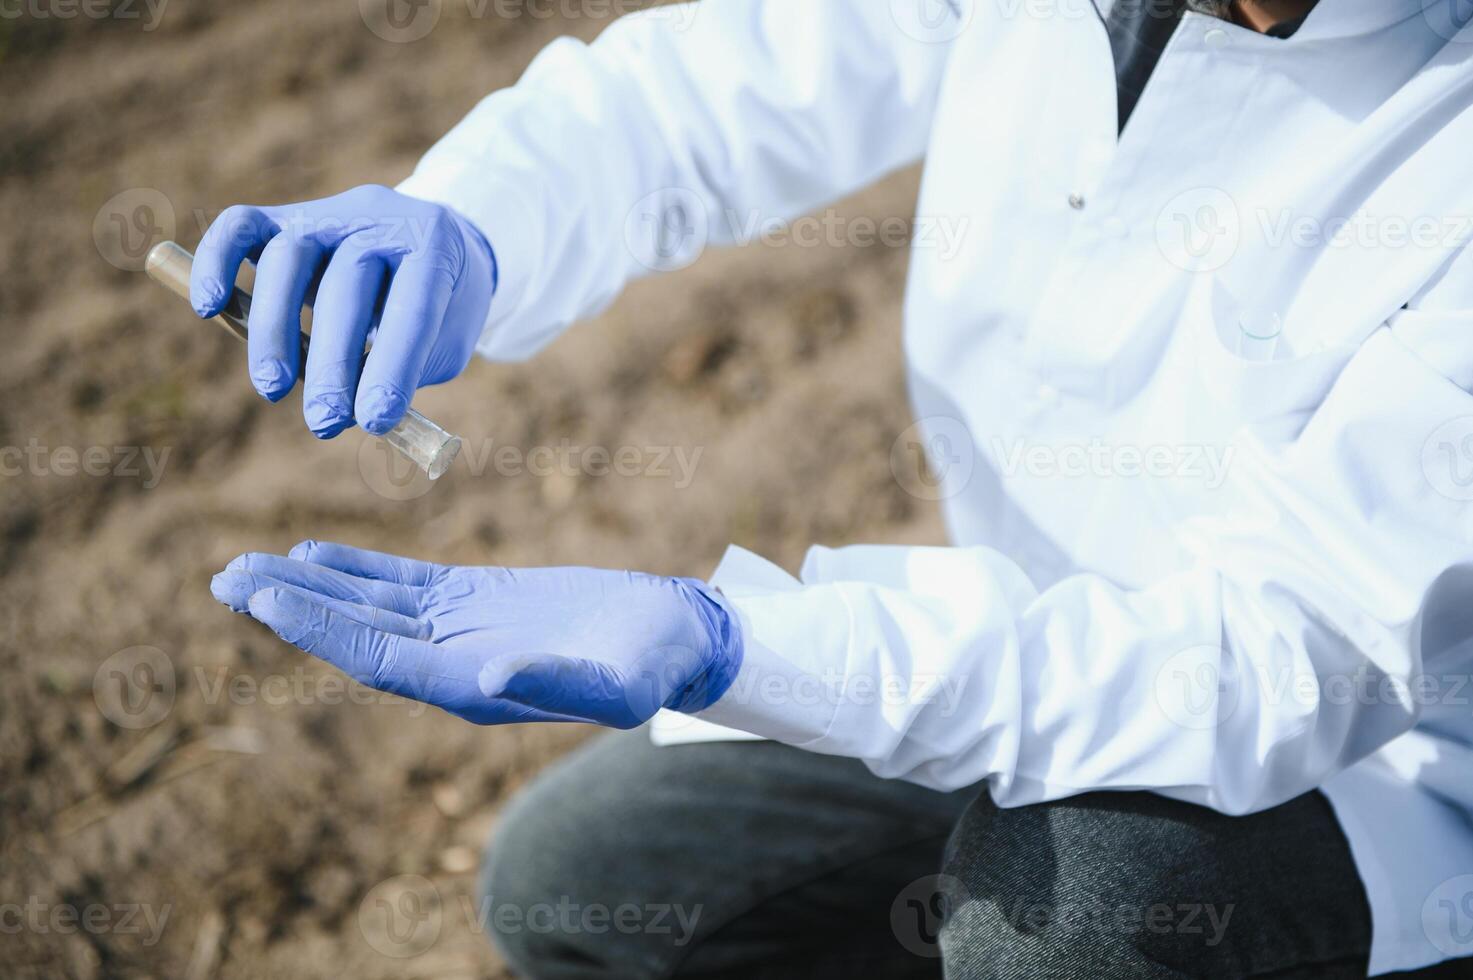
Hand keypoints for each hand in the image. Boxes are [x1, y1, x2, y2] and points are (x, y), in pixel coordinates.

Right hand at [191, 185, 495, 436]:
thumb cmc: (441, 305)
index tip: (375, 422)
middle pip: (346, 283)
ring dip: (275, 330)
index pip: (413, 307)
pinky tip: (208, 306)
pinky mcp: (286, 216)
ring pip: (287, 257)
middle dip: (332, 363)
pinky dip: (216, 261)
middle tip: (324, 422)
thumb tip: (349, 411)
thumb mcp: (447, 339)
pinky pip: (241, 226)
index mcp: (436, 248)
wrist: (435, 241)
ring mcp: (330, 214)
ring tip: (274, 388)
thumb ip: (407, 369)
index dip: (393, 367)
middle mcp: (381, 220)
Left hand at [209, 542, 742, 727]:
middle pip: (357, 632)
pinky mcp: (475, 601)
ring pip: (369, 606)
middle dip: (291, 607)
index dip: (320, 628)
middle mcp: (452, 664)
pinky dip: (356, 570)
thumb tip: (490, 680)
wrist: (676, 638)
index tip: (263, 597)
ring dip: (309, 587)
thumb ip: (558, 683)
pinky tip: (314, 555)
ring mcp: (460, 632)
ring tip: (244, 567)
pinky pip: (402, 584)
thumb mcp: (620, 683)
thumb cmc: (653, 665)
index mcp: (473, 688)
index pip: (378, 657)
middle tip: (223, 579)